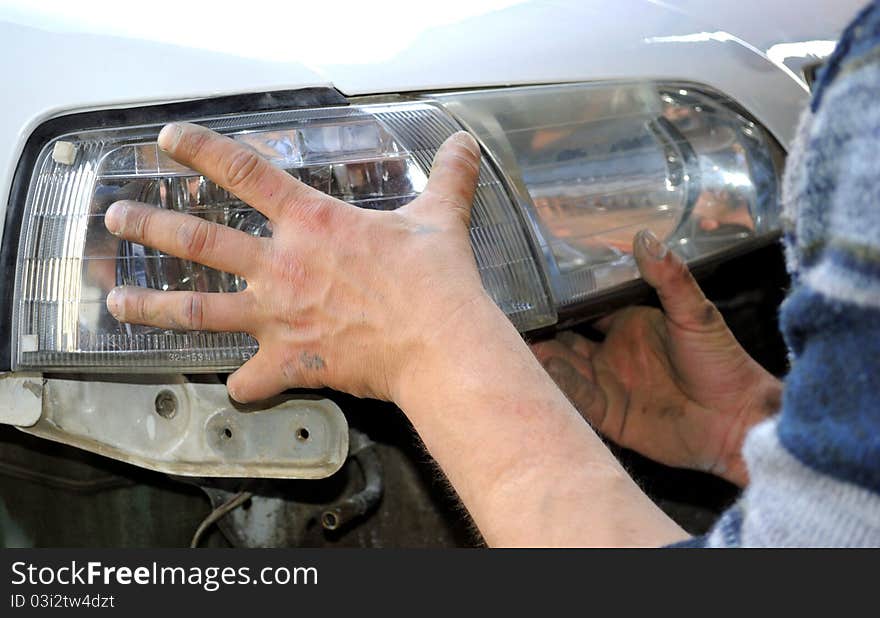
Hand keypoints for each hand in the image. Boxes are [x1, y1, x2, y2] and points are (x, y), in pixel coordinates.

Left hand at [104, 122, 491, 402]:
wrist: (439, 343)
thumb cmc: (436, 282)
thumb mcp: (441, 218)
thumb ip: (447, 179)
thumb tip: (465, 145)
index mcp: (313, 222)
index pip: (245, 172)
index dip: (202, 150)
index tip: (170, 139)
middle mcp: (282, 266)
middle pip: (199, 242)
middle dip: (149, 227)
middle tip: (117, 220)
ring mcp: (278, 316)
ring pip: (197, 312)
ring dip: (152, 308)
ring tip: (116, 305)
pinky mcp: (289, 360)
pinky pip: (252, 380)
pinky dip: (243, 385)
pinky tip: (236, 387)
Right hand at [532, 231, 781, 486]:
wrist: (737, 422)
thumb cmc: (722, 364)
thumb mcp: (696, 314)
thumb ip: (669, 278)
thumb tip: (645, 236)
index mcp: (628, 325)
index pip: (585, 309)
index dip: (560, 302)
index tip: (533, 287)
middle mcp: (611, 354)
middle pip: (565, 340)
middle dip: (542, 332)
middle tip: (514, 320)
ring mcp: (607, 385)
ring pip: (564, 368)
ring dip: (544, 359)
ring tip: (521, 346)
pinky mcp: (608, 416)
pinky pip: (577, 399)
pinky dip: (562, 386)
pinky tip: (547, 373)